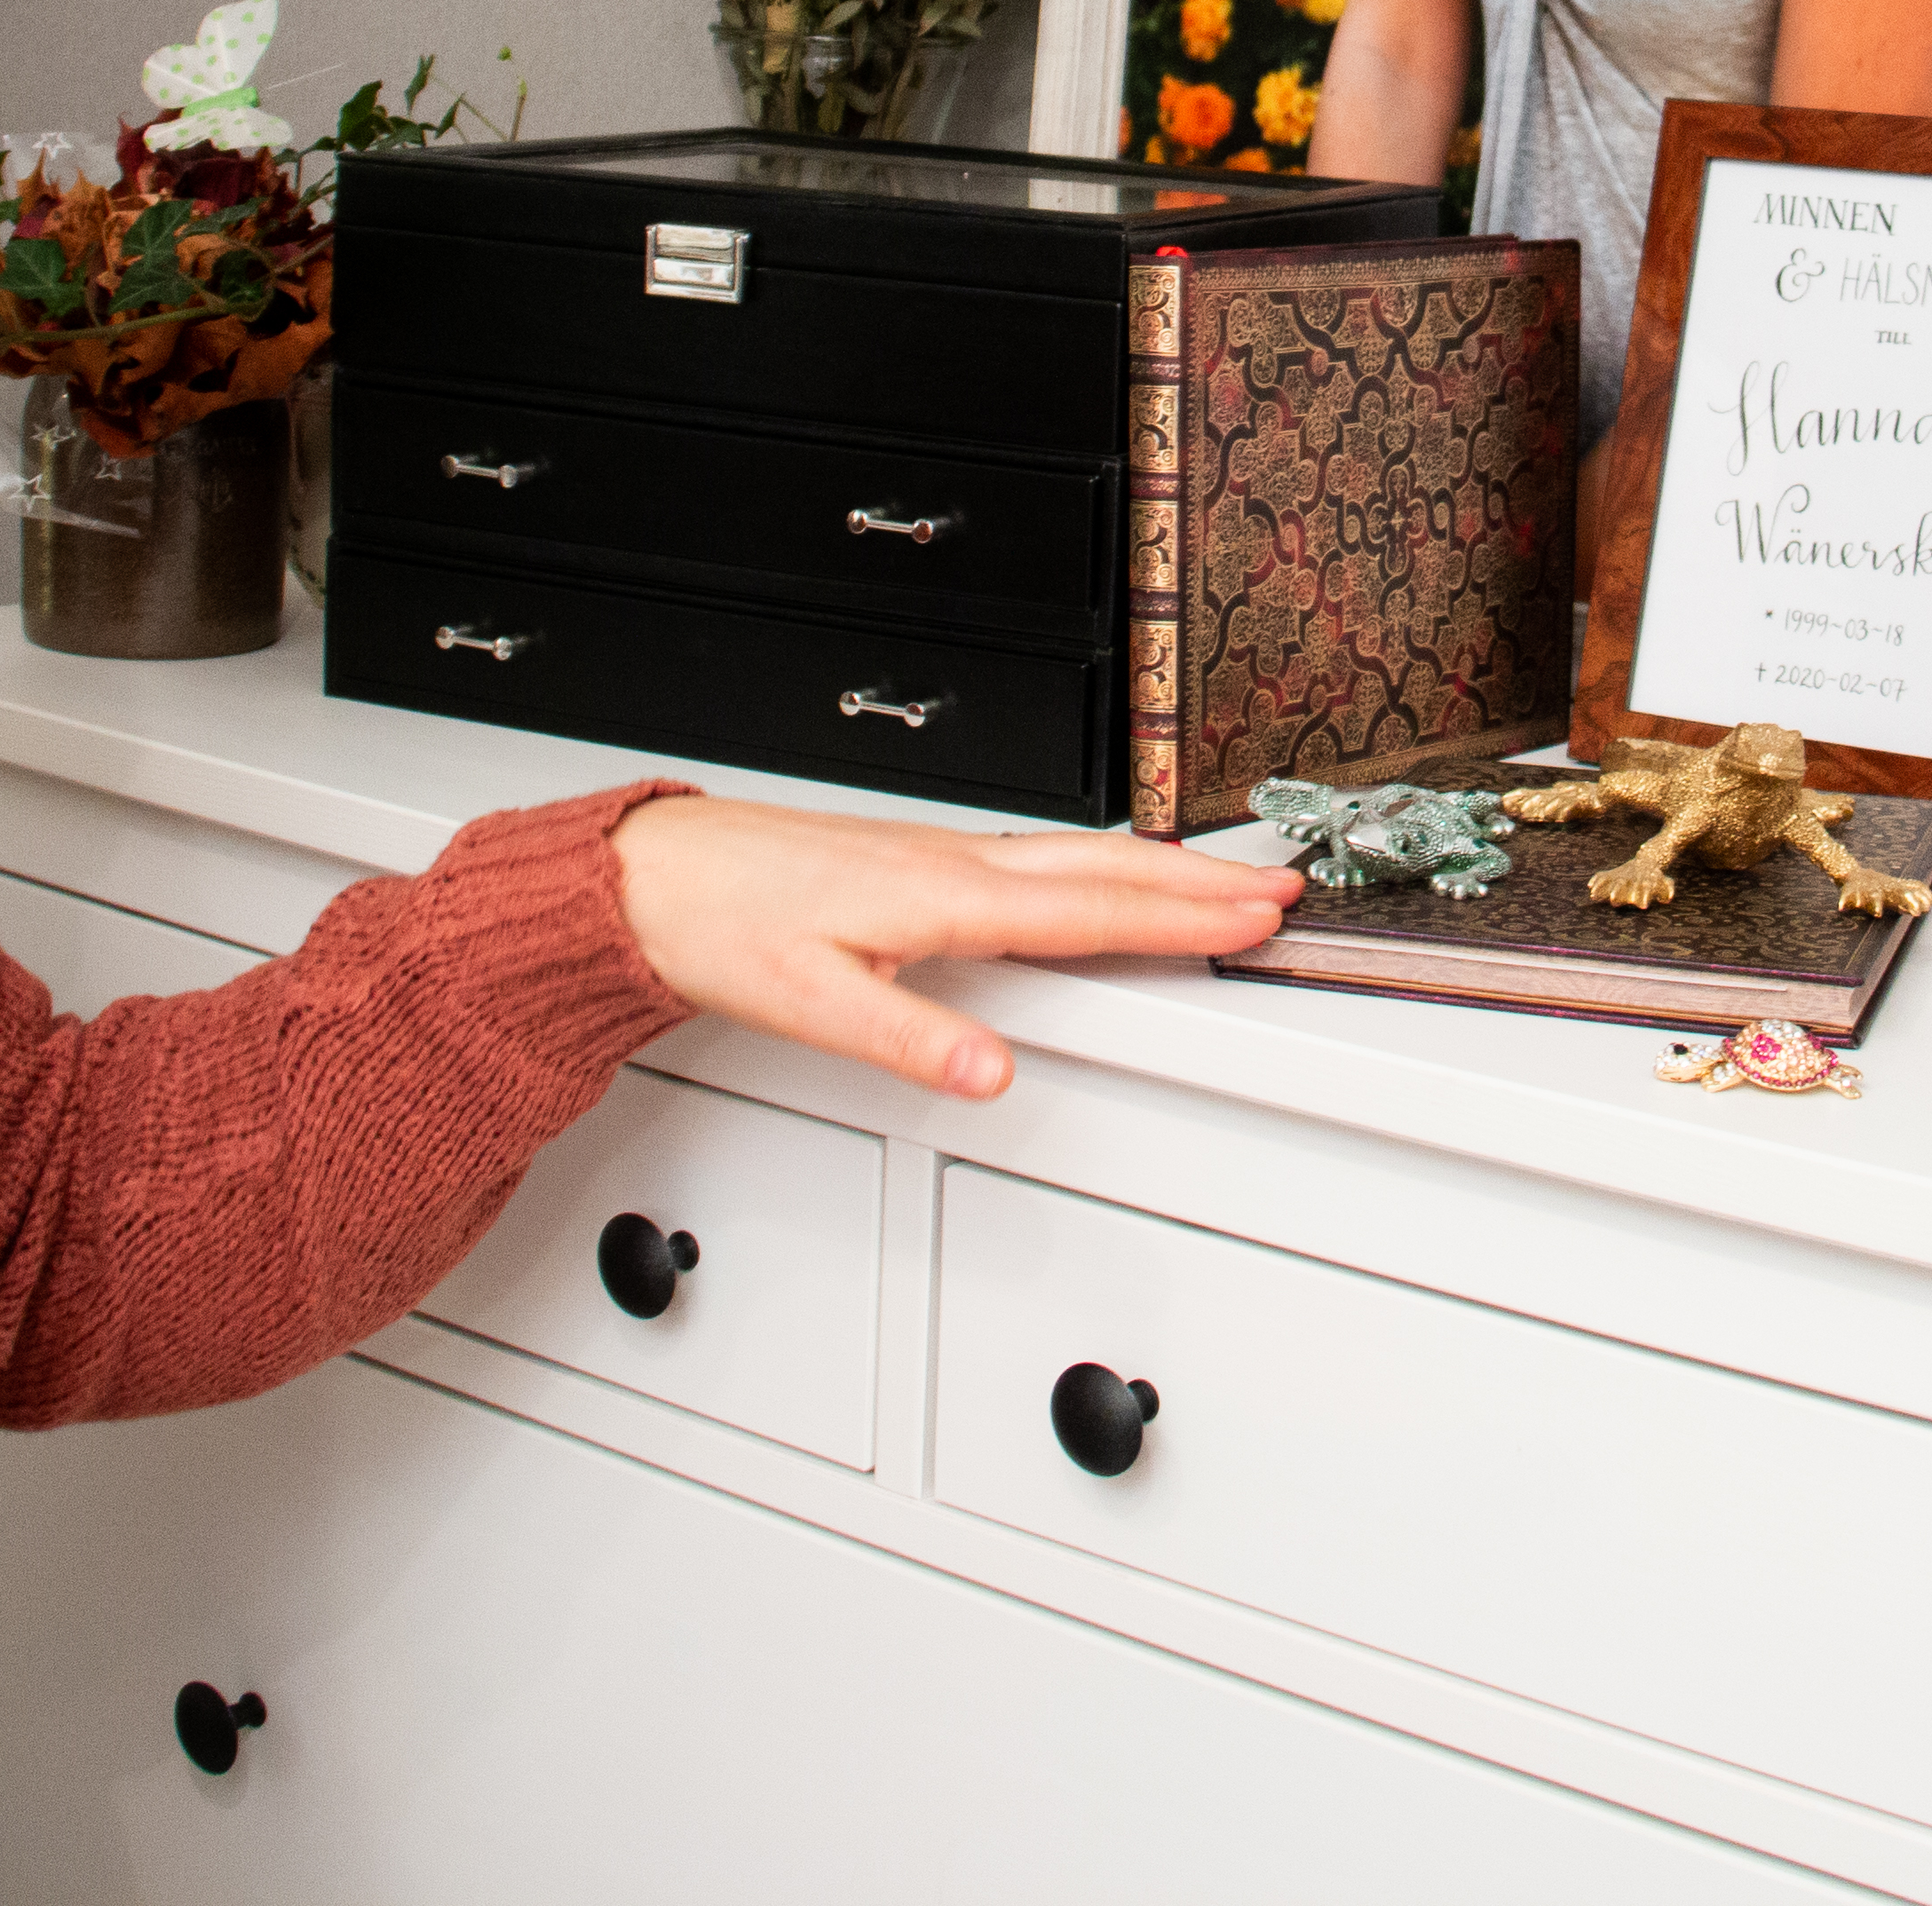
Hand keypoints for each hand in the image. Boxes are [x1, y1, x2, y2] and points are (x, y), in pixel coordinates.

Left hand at [607, 796, 1300, 1099]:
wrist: (655, 877)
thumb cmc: (720, 925)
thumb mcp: (807, 999)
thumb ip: (907, 1038)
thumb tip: (990, 1073)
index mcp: (939, 897)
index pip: (1087, 911)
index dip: (1179, 917)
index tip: (1253, 914)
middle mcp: (950, 865)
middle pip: (1102, 868)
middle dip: (1195, 880)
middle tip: (1276, 886)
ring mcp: (937, 857)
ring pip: (1073, 857)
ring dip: (1156, 866)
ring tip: (1221, 878)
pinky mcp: (917, 861)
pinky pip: (1037, 859)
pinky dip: (1098, 865)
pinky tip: (1103, 877)